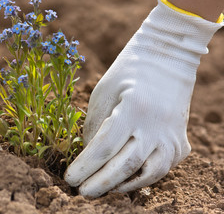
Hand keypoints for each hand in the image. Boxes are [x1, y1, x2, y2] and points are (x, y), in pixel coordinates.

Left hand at [65, 0, 222, 196]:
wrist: (167, 58)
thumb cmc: (128, 71)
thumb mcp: (103, 92)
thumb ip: (95, 126)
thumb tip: (89, 156)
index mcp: (133, 109)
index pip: (104, 148)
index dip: (85, 167)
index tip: (70, 179)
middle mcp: (156, 126)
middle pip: (124, 166)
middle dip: (100, 183)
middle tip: (82, 193)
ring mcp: (173, 136)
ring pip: (147, 174)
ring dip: (122, 185)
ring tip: (103, 189)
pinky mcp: (181, 143)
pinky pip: (160, 169)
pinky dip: (141, 178)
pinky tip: (125, 179)